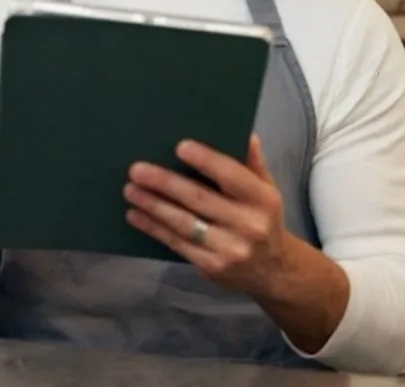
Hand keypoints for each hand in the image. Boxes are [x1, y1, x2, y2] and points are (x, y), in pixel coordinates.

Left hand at [123, 134, 294, 297]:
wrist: (273, 270)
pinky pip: (177, 244)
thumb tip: (244, 133)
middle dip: (165, 183)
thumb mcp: (267, 189)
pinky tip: (136, 215)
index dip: (206, 161)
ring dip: (153, 205)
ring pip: (184, 223)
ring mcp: (229, 249)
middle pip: (200, 200)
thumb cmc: (262, 219)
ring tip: (130, 190)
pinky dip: (154, 228)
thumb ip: (253, 163)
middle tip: (137, 170)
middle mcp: (248, 225)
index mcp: (263, 199)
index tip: (180, 146)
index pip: (232, 176)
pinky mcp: (212, 267)